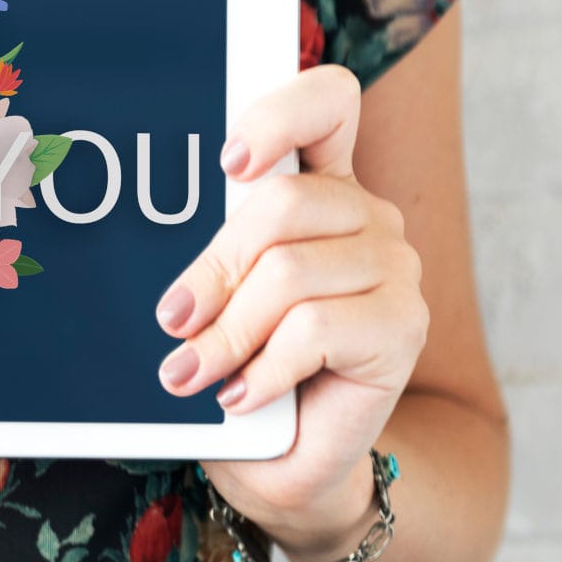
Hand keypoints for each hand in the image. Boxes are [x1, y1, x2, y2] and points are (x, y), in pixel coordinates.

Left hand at [153, 64, 427, 552]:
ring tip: (195, 372)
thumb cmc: (245, 365)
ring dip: (228, 333)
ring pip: (289, 273)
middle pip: (282, 203)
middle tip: (174, 321)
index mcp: (321, 185)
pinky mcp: (402, 324)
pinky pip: (314, 329)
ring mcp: (393, 267)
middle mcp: (365, 215)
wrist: (287, 459)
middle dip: (214, 268)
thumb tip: (159, 251)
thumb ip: (211, 254)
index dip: (278, 116)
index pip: (328, 102)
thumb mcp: (219, 297)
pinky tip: (244, 394)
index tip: (228, 163)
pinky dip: (265, 367)